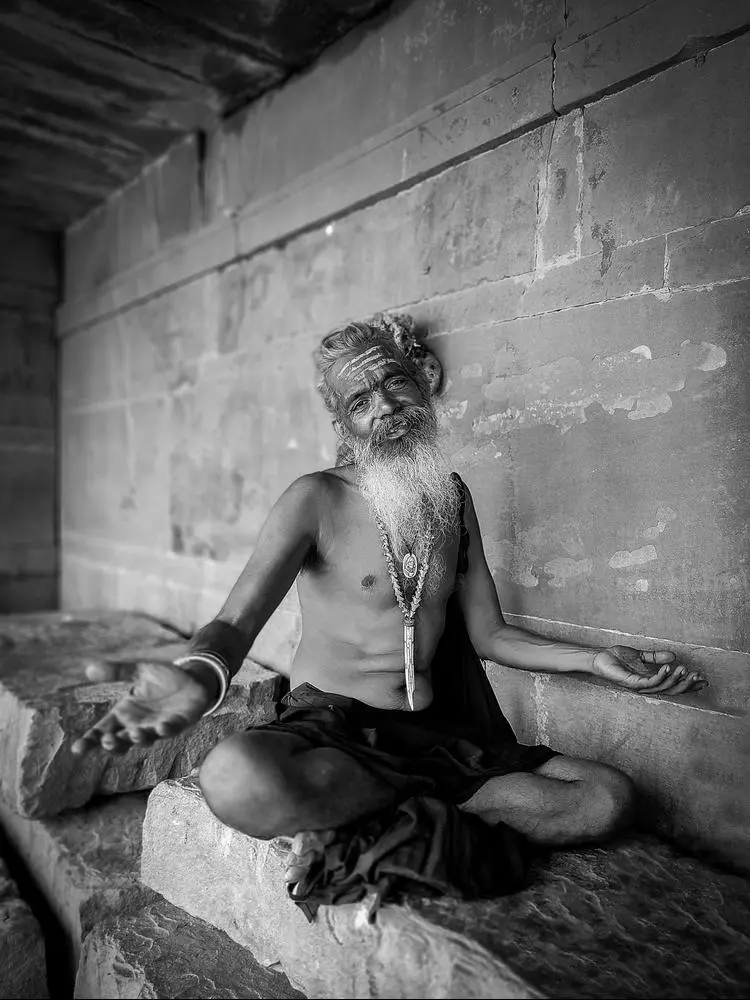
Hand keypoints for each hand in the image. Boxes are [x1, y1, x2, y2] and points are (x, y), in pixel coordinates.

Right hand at [71, 660, 213, 756]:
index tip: (77, 749)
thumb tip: (89, 668)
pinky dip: (166, 729)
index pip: (102, 731)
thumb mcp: (138, 671)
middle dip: (114, 744)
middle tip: (107, 741)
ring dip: (139, 738)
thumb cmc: (163, 678)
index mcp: (125, 714)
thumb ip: (117, 671)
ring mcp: (158, 726)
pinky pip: (171, 729)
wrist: (193, 678)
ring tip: (134, 734)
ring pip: (146, 739)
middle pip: (121, 741)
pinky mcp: (179, 723)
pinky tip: (162, 726)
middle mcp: (139, 725)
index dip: (90, 741)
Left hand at [591, 646, 706, 694]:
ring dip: (675, 679)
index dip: (688, 685)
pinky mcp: (630, 683)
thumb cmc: (617, 658)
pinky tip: (668, 668)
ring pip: (662, 688)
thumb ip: (656, 657)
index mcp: (650, 681)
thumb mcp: (641, 656)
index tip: (703, 680)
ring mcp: (639, 687)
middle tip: (699, 676)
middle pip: (671, 690)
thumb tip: (673, 657)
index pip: (673, 686)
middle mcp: (646, 687)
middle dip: (686, 684)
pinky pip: (648, 683)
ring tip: (685, 670)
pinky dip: (659, 676)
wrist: (599, 657)